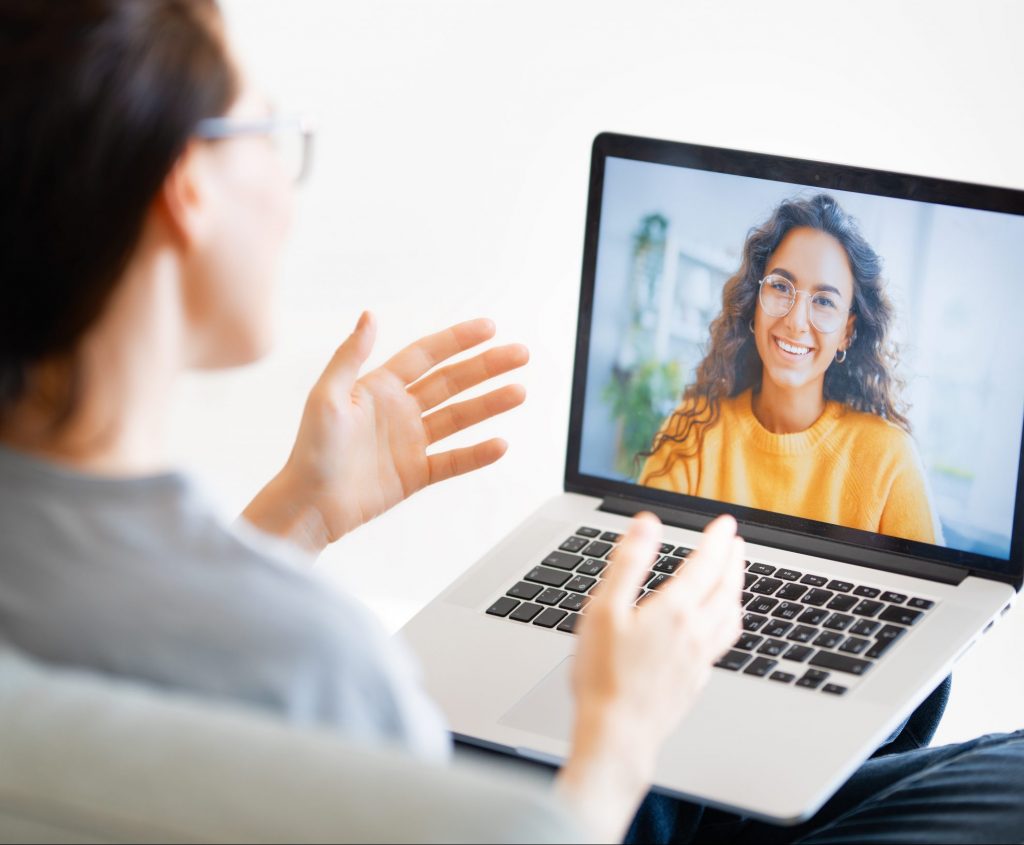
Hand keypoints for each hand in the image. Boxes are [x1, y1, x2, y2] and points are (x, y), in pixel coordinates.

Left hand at [243, 312, 527, 552]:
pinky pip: (453, 461)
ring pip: (459, 417)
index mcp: (380, 387)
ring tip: (519, 392)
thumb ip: (350, 356)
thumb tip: (369, 315)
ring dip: (489, 404)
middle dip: (487, 367)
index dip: (458, 340)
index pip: (427, 355)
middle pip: (452, 382)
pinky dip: (476, 454)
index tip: (489, 328)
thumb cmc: (309, 451)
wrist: (308, 505)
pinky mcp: (415, 474)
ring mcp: (410, 442)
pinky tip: (500, 444)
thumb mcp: (326, 396)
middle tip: (520, 354)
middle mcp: (400, 410)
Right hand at [554, 513, 743, 842]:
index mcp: (675, 610)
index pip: (706, 564)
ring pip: (731, 617)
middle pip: (726, 589)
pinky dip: (727, 621)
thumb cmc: (603, 675)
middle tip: (735, 542)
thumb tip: (647, 525)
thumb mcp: (604, 609)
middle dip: (733, 561)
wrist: (617, 734)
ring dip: (736, 590)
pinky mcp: (695, 681)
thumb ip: (628, 562)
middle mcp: (695, 633)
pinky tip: (715, 626)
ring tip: (733, 579)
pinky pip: (723, 642)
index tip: (725, 522)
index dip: (717, 540)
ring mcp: (699, 659)